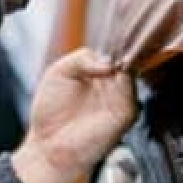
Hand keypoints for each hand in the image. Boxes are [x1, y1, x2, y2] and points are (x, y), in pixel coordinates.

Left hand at [11, 48, 136, 182]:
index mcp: (98, 74)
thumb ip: (81, 57)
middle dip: (122, 51)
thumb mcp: (59, 71)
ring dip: (124, 63)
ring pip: (134, 72)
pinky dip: (124, 79)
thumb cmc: (50, 114)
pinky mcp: (125, 114)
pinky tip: (110, 73)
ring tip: (107, 60)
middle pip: (128, 59)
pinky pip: (131, 92)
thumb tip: (107, 62)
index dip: (113, 45)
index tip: (109, 36)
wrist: (48, 146)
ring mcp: (120, 100)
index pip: (114, 52)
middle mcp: (111, 86)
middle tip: (111, 47)